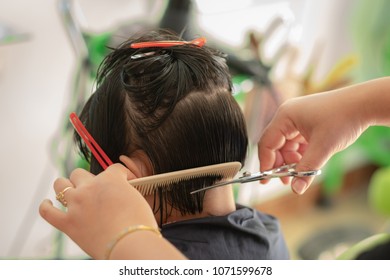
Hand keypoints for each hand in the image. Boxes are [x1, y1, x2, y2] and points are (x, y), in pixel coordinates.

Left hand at [39, 164, 157, 258]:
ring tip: (71, 192)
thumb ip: (126, 193)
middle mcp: (90, 187)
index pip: (115, 168)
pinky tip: (49, 204)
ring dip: (65, 187)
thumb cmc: (139, 224)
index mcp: (110, 179)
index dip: (122, 174)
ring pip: (60, 184)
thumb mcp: (138, 200)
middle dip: (88, 180)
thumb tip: (121, 196)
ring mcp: (76, 204)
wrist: (130, 243)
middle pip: (80, 173)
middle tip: (97, 191)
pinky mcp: (67, 223)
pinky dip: (46, 207)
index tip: (127, 181)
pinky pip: (47, 212)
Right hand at [258, 89, 366, 193]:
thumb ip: (306, 170)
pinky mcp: (307, 123)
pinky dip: (300, 155)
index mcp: (285, 116)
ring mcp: (297, 119)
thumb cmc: (343, 117)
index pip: (267, 143)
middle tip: (287, 180)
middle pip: (275, 145)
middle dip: (280, 164)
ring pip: (286, 146)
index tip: (267, 180)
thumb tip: (296, 189)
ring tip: (301, 173)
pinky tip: (308, 162)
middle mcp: (288, 116)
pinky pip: (297, 143)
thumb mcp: (323, 147)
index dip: (266, 162)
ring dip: (292, 161)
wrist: (365, 104)